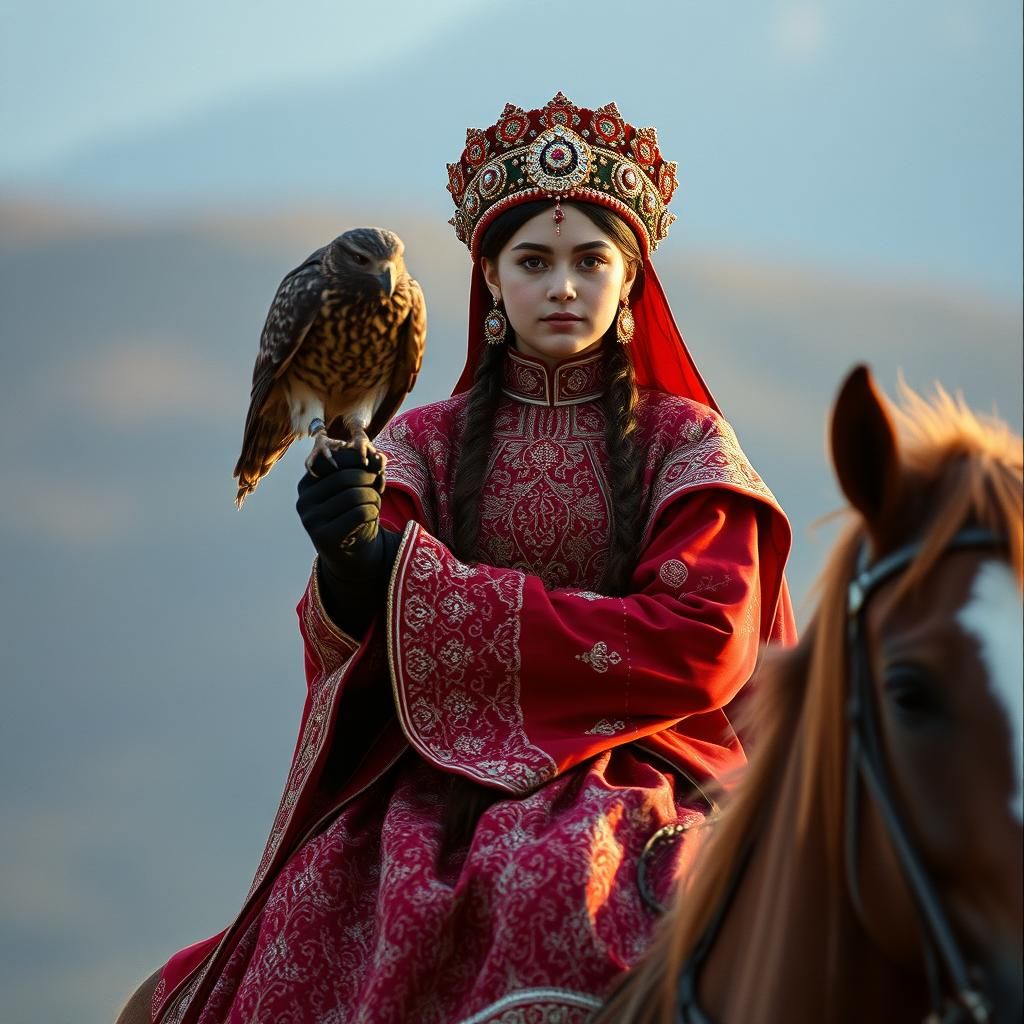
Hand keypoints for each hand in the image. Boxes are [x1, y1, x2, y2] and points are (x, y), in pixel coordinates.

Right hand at [296, 447, 399, 631]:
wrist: (351, 557)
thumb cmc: (353, 517)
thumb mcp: (353, 490)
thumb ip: (362, 471)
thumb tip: (379, 458)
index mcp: (306, 484)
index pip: (335, 461)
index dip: (360, 462)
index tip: (375, 469)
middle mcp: (303, 501)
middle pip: (346, 477)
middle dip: (369, 480)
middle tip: (380, 486)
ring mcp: (311, 520)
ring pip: (354, 495)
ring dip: (374, 497)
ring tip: (375, 503)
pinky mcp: (323, 537)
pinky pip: (359, 513)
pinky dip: (373, 511)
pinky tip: (372, 516)